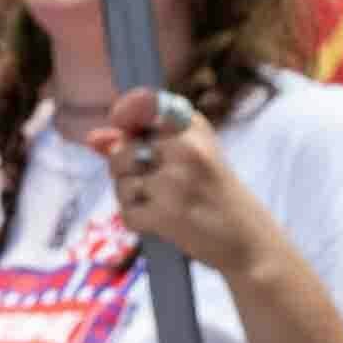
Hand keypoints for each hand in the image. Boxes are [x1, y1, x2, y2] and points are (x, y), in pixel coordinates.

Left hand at [89, 89, 281, 276]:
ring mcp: (176, 183)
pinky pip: (128, 214)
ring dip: (132, 198)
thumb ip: (139, 141)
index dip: (125, 110)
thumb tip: (94, 138)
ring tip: (164, 203)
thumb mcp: (189, 155)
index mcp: (193, 128)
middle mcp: (186, 149)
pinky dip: (139, 222)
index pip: (146, 102)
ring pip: (121, 183)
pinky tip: (164, 222)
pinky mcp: (168, 215)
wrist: (249, 240)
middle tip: (157, 184)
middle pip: (121, 151)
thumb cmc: (213, 192)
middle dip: (126, 170)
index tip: (119, 121)